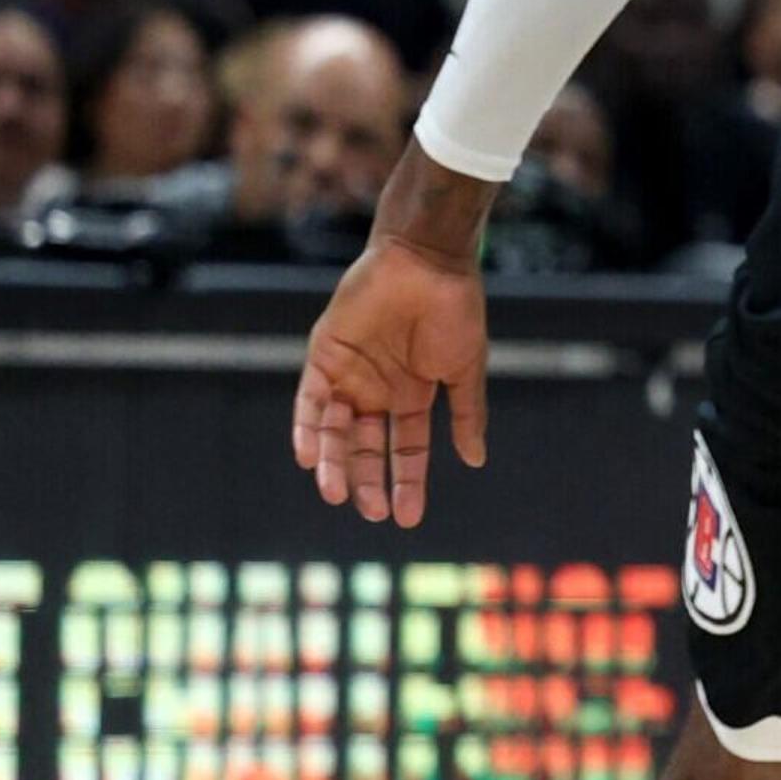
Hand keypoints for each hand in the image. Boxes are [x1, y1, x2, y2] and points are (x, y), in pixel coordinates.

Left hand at [292, 237, 490, 526]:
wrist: (426, 263)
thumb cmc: (454, 311)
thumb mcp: (464, 370)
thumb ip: (466, 415)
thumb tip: (474, 460)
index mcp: (412, 395)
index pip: (405, 448)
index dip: (406, 482)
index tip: (408, 517)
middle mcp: (377, 390)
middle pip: (366, 446)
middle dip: (367, 479)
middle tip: (370, 510)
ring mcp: (348, 374)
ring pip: (334, 430)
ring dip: (334, 462)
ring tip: (336, 492)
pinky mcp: (324, 356)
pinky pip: (308, 400)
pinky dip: (306, 427)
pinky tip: (309, 456)